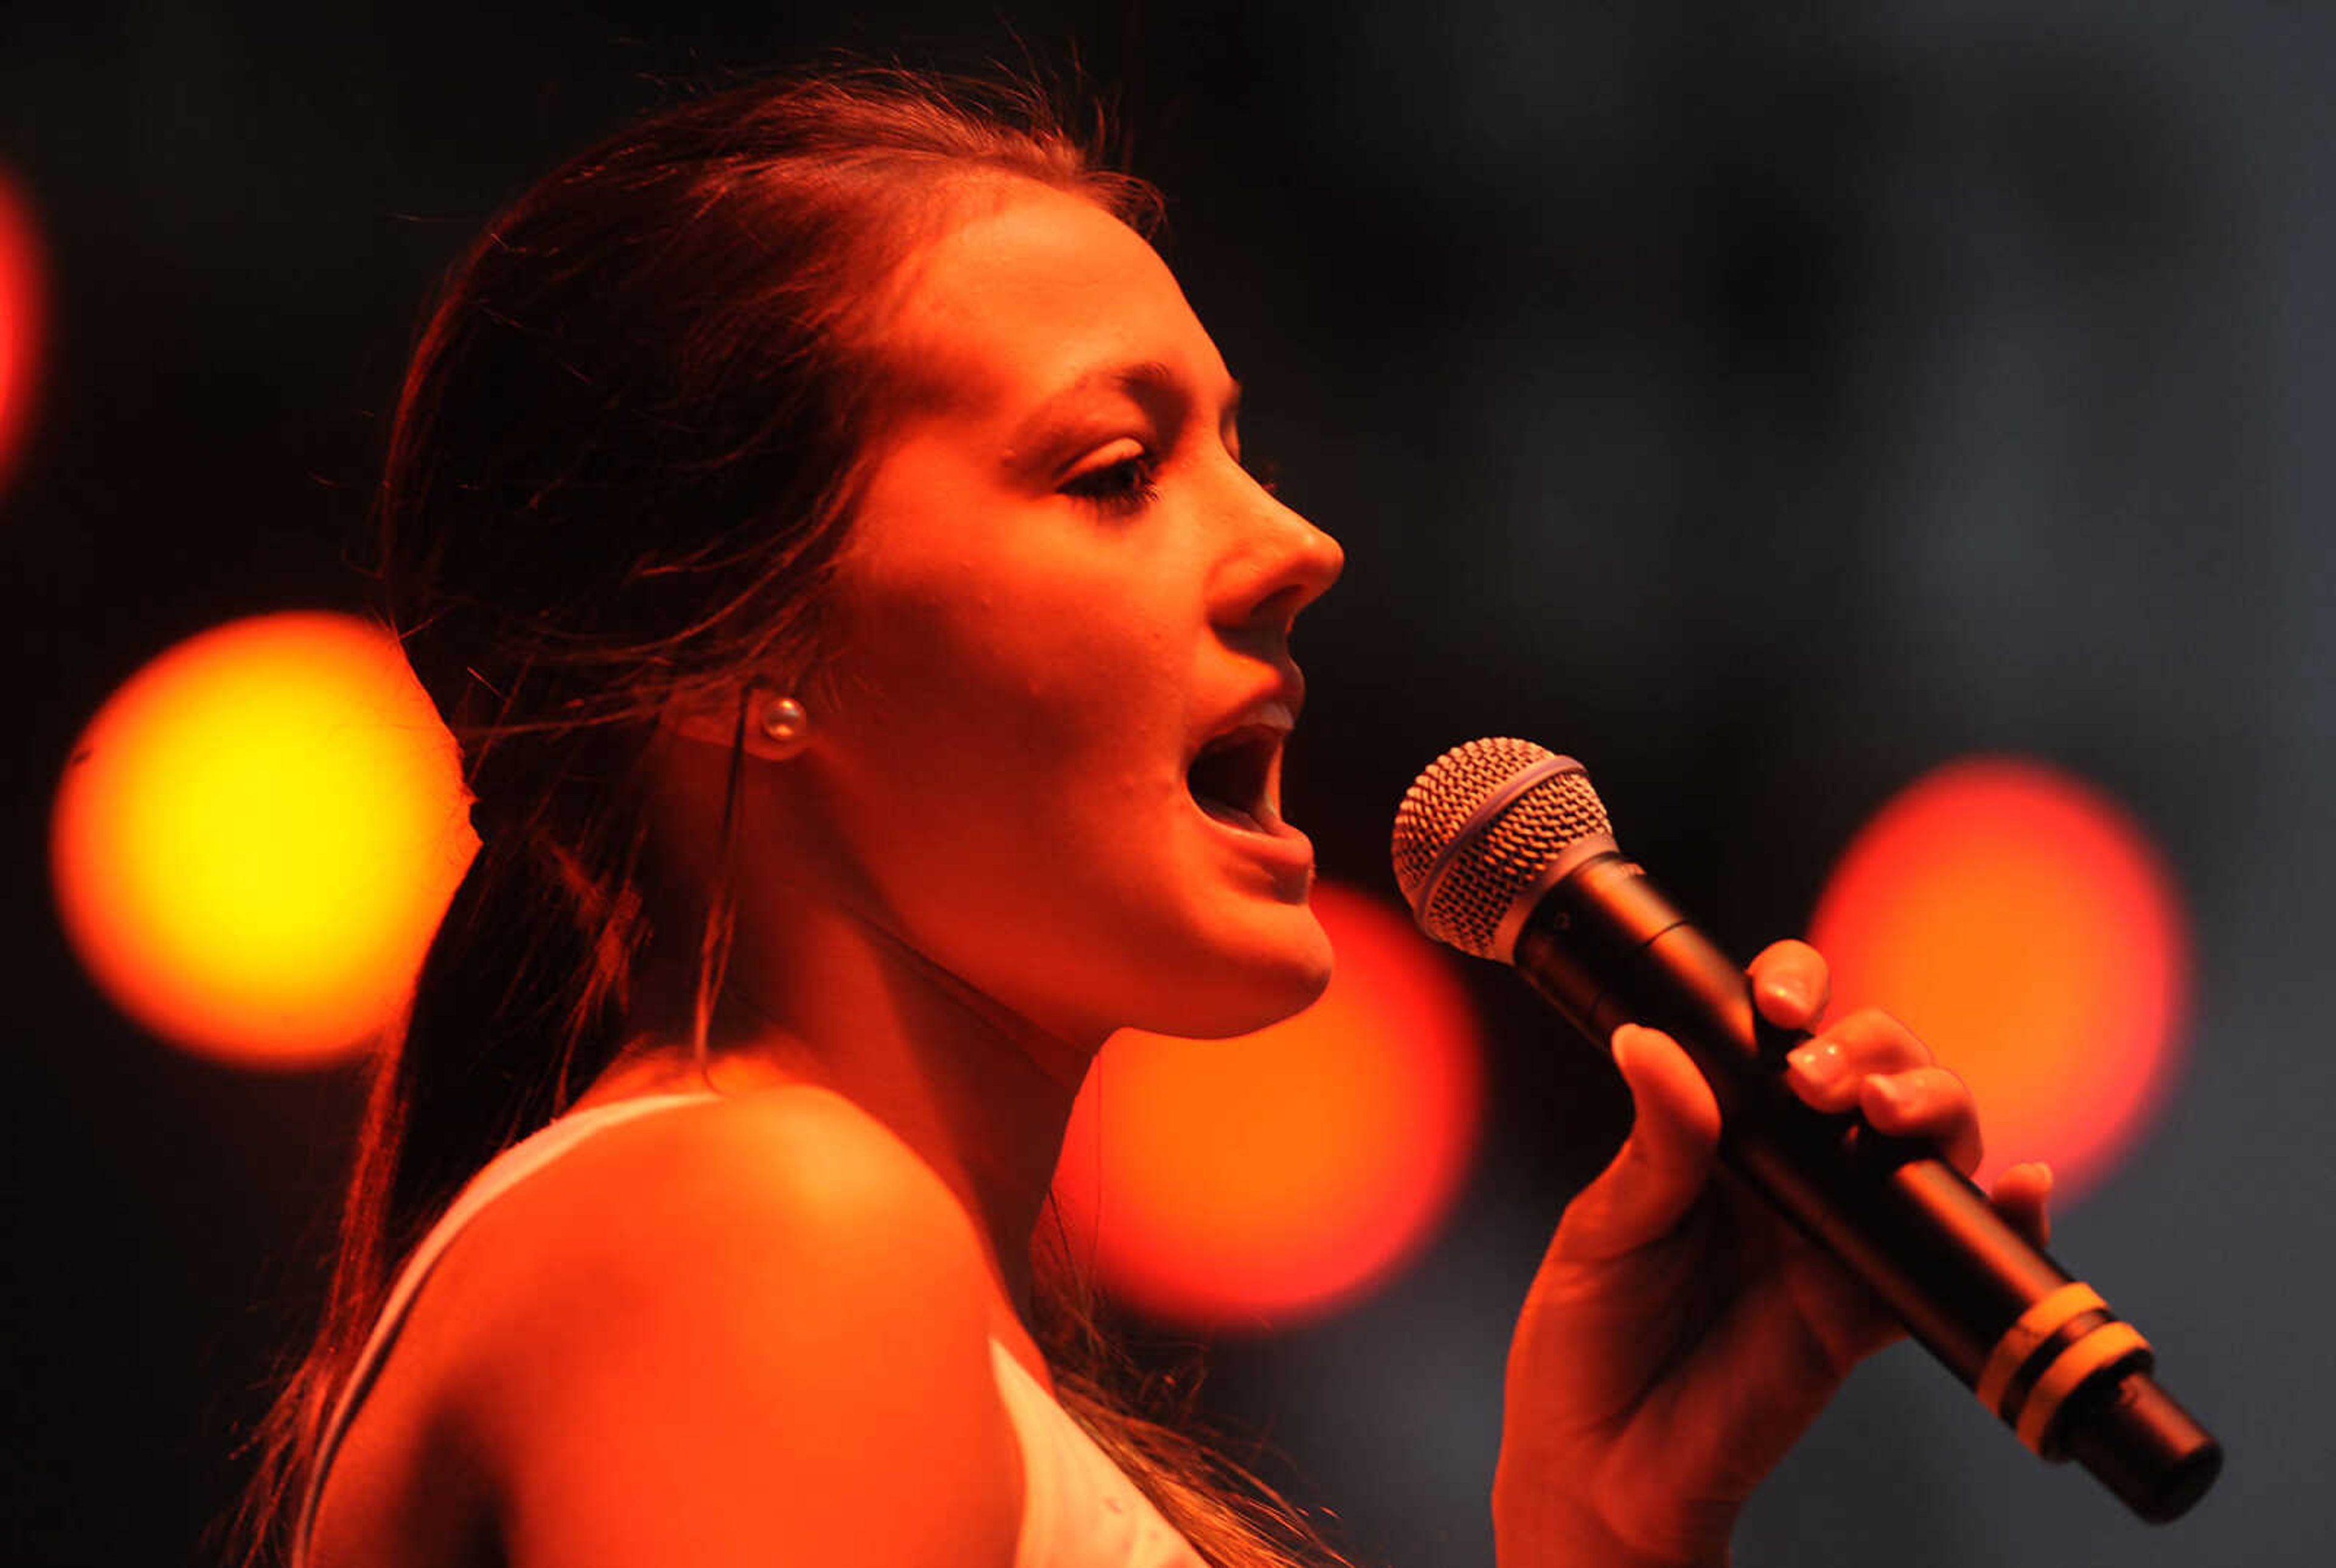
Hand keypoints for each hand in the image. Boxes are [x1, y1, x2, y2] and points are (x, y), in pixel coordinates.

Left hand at [1491, 941, 2053, 1567]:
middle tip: (1821, 1085)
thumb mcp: (1605, 1230)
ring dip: (1936, 1109)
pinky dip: (2004, 1224)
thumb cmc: (1584, 1338)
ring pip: (1923, 1146)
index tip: (1778, 1001)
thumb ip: (1652, 1147)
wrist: (1599, 1468)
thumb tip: (1653, 1044)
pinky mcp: (1867, 1309)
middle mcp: (1790, 1170)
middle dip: (1874, 1049)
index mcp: (1719, 1129)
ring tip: (1894, 1117)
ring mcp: (1836, 1236)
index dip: (1796, 990)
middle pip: (1873, 1070)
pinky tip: (2022, 1189)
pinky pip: (1947, 1261)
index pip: (1777, 1031)